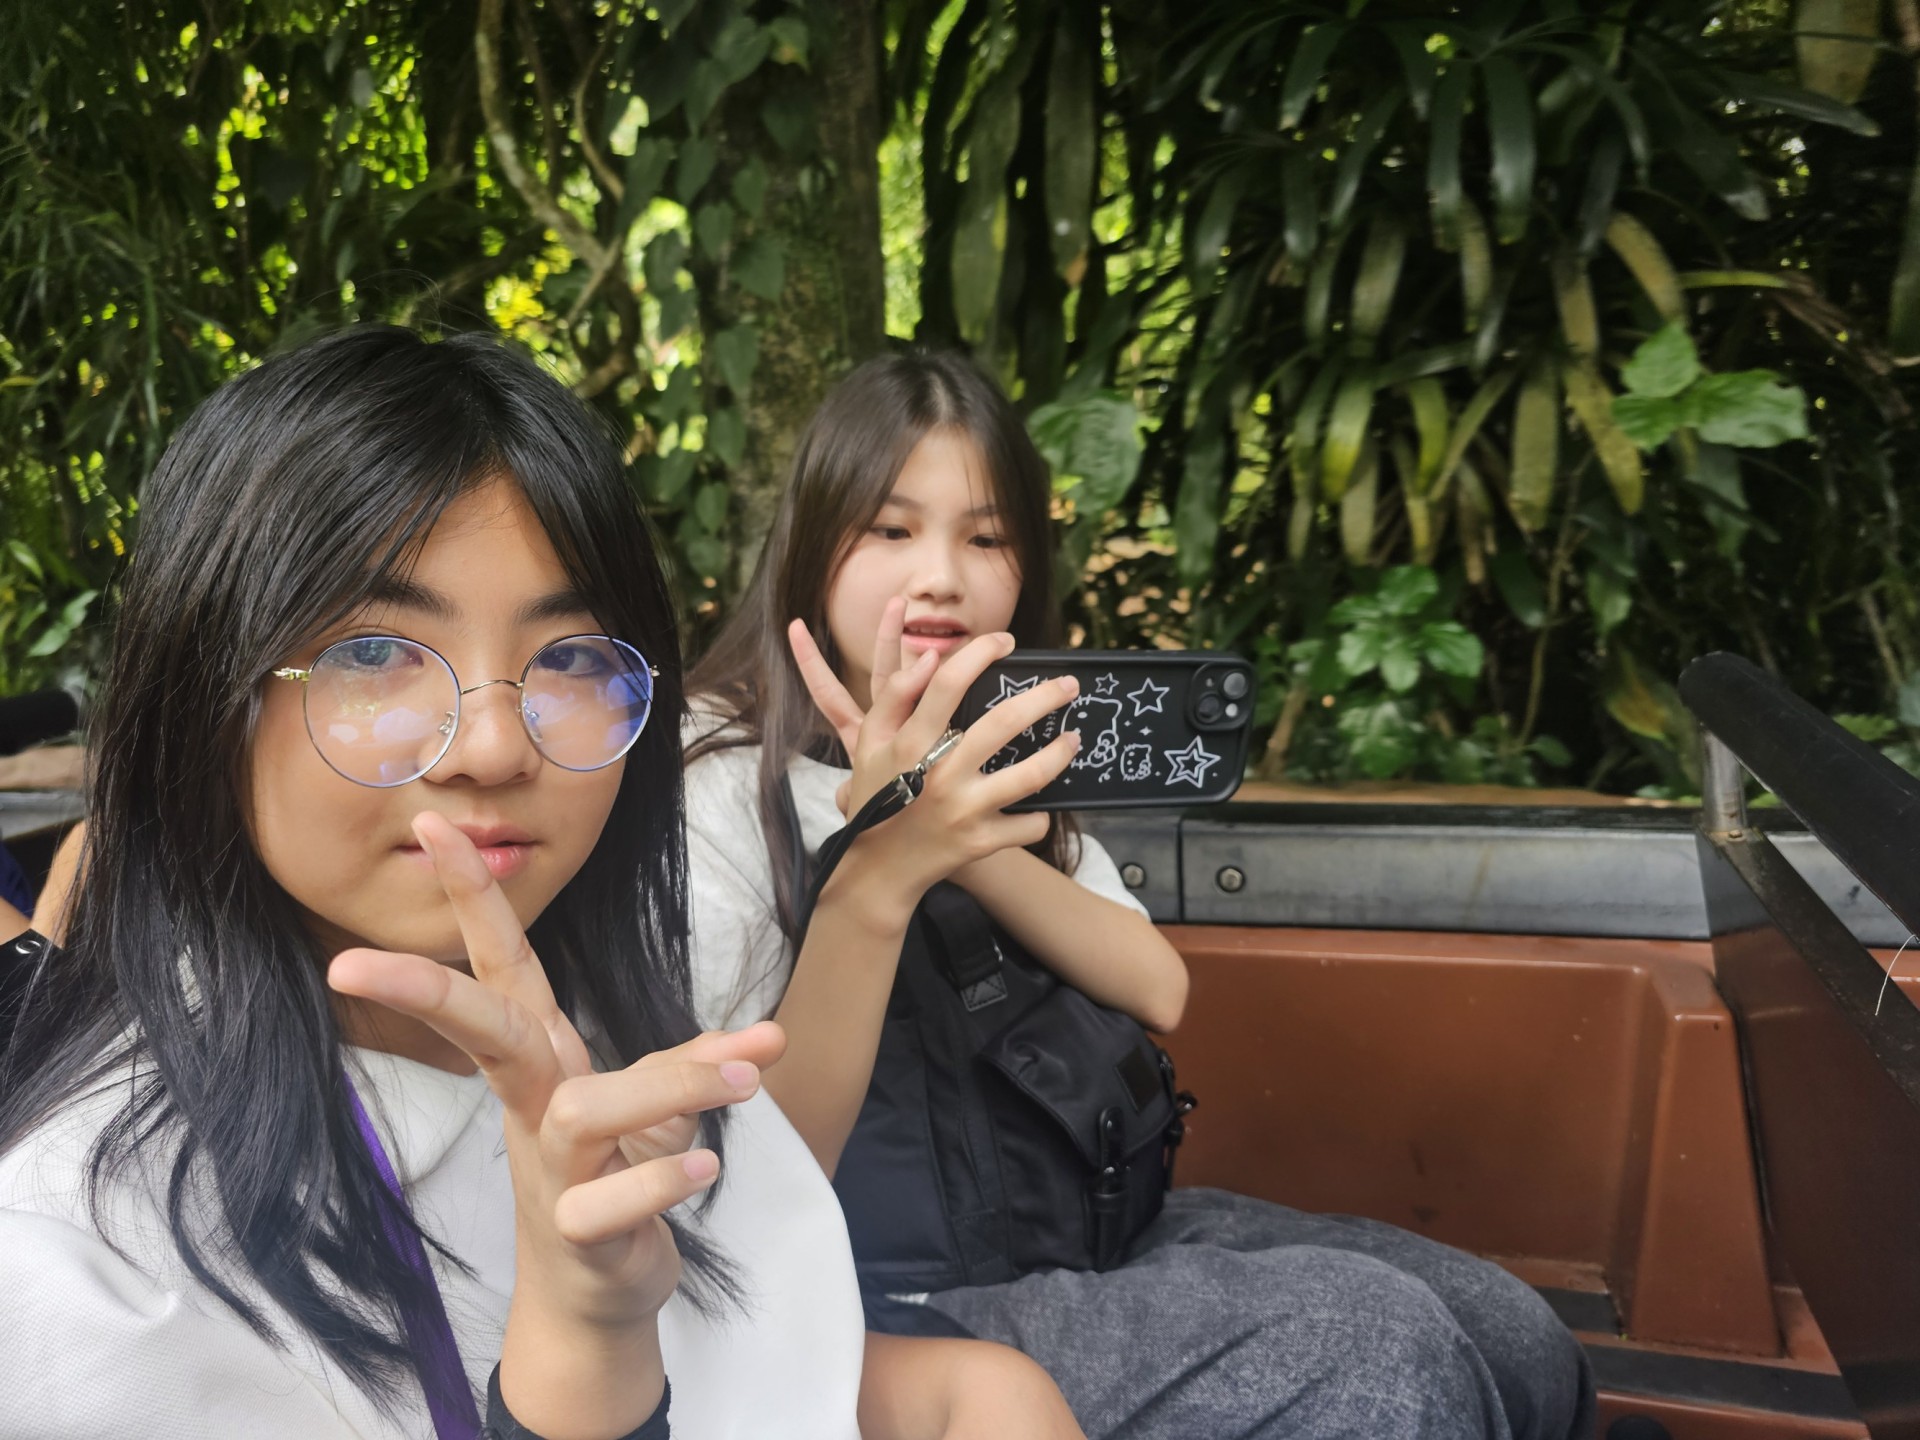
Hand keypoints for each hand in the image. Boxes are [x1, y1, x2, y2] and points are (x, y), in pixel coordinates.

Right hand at [328, 812, 786, 1424]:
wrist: (595, 1298)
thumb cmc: (612, 1181)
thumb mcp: (650, 1110)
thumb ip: (699, 1069)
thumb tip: (767, 1037)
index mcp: (542, 1059)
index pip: (502, 962)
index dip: (470, 893)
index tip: (434, 820)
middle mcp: (536, 1106)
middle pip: (485, 1031)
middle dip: (426, 992)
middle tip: (352, 966)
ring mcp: (550, 1172)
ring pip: (582, 1112)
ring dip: (668, 1087)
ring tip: (747, 1076)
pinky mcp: (578, 1234)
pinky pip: (611, 1203)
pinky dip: (661, 1182)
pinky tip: (704, 1167)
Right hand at [787, 600, 1079, 907]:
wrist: (880, 867)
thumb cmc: (878, 794)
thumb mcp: (870, 743)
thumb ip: (894, 696)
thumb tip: (929, 657)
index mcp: (910, 743)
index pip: (948, 682)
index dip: (980, 652)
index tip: (1004, 642)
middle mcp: (940, 774)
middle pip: (1004, 723)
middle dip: (1045, 697)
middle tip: (1068, 684)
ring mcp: (964, 810)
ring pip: (1030, 775)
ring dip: (1060, 753)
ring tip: (1073, 739)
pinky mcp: (982, 842)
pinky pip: (1029, 824)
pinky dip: (1040, 813)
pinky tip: (1040, 801)